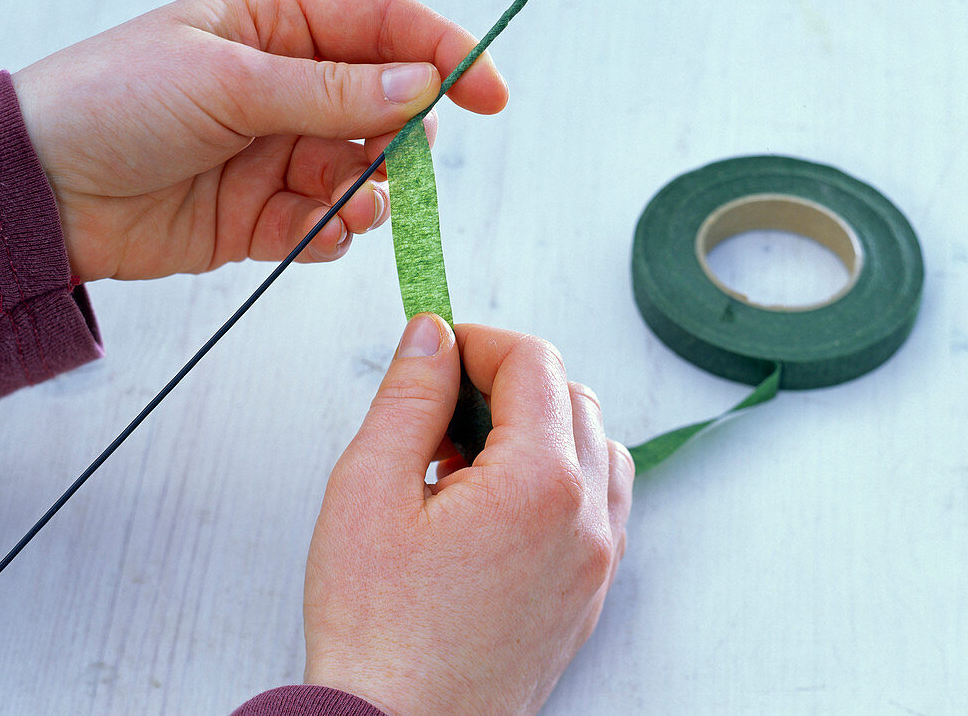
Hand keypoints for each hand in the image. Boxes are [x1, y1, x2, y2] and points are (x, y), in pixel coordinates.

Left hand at [12, 0, 507, 280]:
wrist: (42, 192)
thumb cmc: (114, 102)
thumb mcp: (226, 80)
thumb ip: (330, 90)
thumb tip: (421, 84)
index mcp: (275, 27)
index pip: (382, 26)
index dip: (443, 53)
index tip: (488, 94)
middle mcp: (287, 88)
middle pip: (385, 106)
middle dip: (403, 137)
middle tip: (398, 159)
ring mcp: (279, 154)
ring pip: (364, 173)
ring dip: (368, 192)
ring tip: (343, 204)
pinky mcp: (266, 216)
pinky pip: (329, 224)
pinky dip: (333, 232)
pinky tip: (311, 232)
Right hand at [303, 314, 633, 715]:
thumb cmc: (378, 631)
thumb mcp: (368, 488)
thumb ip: (409, 396)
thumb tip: (432, 336)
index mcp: (539, 483)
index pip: (533, 362)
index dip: (479, 340)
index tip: (439, 351)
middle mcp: (584, 519)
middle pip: (571, 396)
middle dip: (507, 380)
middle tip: (441, 408)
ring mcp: (595, 561)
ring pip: (595, 445)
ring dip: (540, 426)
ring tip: (468, 459)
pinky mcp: (588, 593)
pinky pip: (599, 502)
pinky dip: (560, 476)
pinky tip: (498, 501)